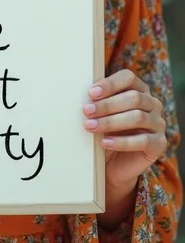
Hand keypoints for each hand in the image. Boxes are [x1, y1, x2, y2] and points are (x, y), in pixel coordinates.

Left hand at [83, 69, 166, 188]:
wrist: (115, 163)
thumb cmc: (106, 131)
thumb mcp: (101, 113)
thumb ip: (98, 100)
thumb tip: (83, 94)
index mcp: (139, 89)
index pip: (128, 78)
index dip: (110, 84)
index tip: (91, 93)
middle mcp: (152, 103)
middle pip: (133, 98)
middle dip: (107, 105)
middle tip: (86, 111)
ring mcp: (158, 123)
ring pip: (138, 117)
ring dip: (111, 122)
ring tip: (90, 126)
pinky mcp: (159, 144)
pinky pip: (142, 141)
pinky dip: (121, 141)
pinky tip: (104, 143)